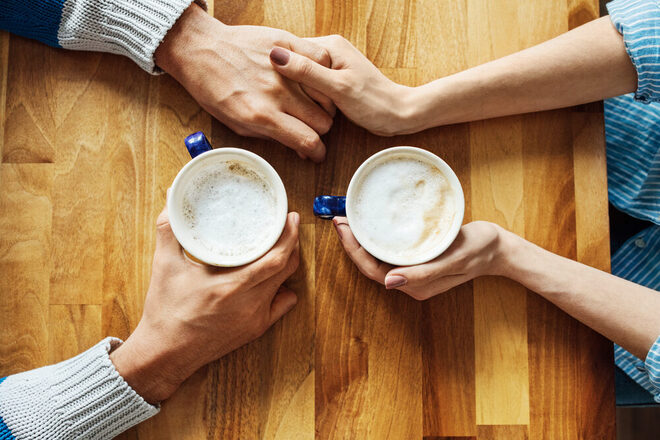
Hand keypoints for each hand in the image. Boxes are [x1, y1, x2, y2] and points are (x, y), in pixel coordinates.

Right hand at [110, 207, 299, 402]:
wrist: (165, 353)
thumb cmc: (165, 310)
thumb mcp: (163, 265)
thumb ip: (169, 229)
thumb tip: (170, 198)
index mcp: (231, 286)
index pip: (276, 259)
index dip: (289, 236)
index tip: (290, 217)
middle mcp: (250, 303)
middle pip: (287, 267)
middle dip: (292, 243)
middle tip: (287, 224)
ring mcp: (256, 318)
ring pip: (286, 283)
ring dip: (287, 262)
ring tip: (281, 244)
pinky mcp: (256, 329)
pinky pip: (282, 304)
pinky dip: (283, 287)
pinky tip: (273, 277)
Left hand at [155, 4, 334, 160]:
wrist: (200, 50)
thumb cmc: (214, 89)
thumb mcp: (237, 124)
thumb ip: (272, 136)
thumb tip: (300, 147)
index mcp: (262, 116)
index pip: (308, 140)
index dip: (317, 152)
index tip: (317, 152)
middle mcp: (277, 92)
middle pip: (323, 120)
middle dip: (319, 128)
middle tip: (309, 125)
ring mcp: (284, 67)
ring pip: (327, 93)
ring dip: (323, 102)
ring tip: (311, 102)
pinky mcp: (286, 43)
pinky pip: (321, 60)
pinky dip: (322, 70)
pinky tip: (313, 77)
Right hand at [269, 35, 416, 135]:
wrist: (397, 115)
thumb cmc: (374, 103)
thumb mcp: (338, 88)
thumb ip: (308, 73)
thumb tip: (277, 56)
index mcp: (330, 45)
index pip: (292, 50)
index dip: (279, 70)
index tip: (272, 88)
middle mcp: (330, 50)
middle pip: (295, 63)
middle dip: (288, 84)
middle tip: (282, 103)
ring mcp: (332, 65)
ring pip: (301, 77)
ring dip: (296, 93)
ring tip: (292, 109)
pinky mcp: (333, 79)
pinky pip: (311, 86)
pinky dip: (306, 98)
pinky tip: (304, 110)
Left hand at [332, 218, 506, 299]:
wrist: (498, 248)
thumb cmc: (478, 250)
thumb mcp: (454, 258)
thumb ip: (424, 273)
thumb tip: (390, 283)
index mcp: (416, 285)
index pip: (373, 270)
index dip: (353, 250)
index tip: (342, 226)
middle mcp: (410, 282)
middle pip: (370, 265)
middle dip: (351, 244)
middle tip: (340, 218)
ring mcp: (413, 273)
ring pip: (377, 259)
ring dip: (360, 241)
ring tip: (349, 220)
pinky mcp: (417, 262)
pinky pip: (388, 253)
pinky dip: (375, 239)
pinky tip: (370, 226)